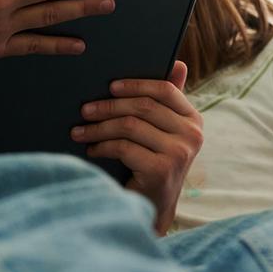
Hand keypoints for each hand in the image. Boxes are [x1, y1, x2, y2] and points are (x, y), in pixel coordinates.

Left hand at [71, 61, 201, 234]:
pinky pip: (123, 147)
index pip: (165, 90)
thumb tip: (178, 63)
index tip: (109, 86)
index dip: (135, 84)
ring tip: (79, 131)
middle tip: (84, 110)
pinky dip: (102, 146)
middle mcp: (192, 134)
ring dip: (98, 127)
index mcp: (193, 119)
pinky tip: (91, 149)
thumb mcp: (162, 132)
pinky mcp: (162, 170)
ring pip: (129, 126)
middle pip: (143, 107)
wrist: (153, 208)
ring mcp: (179, 153)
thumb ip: (166, 102)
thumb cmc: (153, 163)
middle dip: (108, 106)